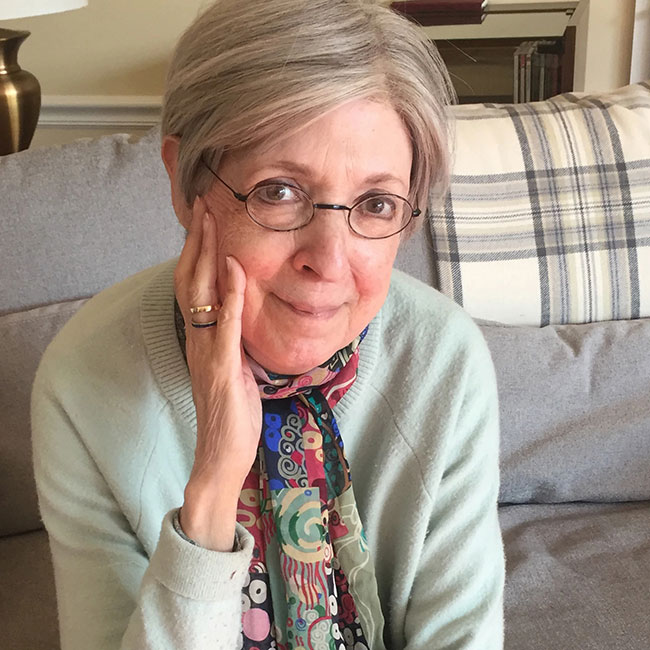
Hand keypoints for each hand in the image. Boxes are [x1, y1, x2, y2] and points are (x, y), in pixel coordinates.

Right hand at [174, 196, 261, 549]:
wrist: (221, 454)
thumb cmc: (232, 413)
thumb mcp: (234, 368)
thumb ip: (232, 339)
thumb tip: (241, 312)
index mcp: (202, 339)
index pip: (194, 286)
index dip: (197, 252)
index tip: (204, 220)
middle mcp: (198, 339)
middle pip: (191, 280)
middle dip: (197, 241)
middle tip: (202, 205)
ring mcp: (206, 352)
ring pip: (201, 295)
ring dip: (207, 256)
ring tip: (211, 222)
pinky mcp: (221, 367)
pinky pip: (224, 324)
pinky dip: (230, 295)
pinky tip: (235, 269)